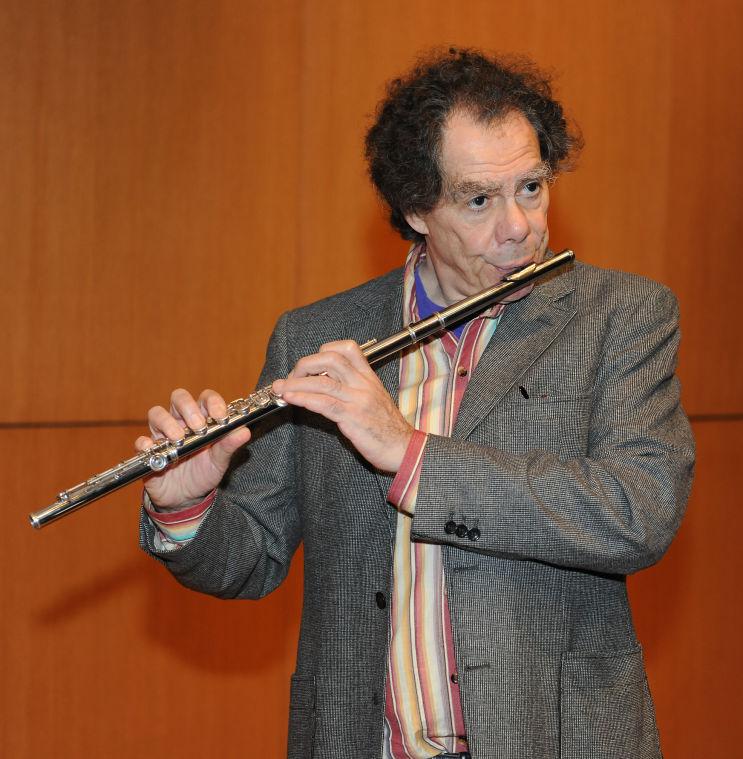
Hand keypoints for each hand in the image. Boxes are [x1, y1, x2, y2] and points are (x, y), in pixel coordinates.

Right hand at [135, 388, 250, 509]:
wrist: (186, 498)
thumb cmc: (204, 473)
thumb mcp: (220, 461)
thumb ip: (229, 445)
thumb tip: (244, 431)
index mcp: (202, 419)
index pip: (206, 398)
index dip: (213, 402)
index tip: (220, 417)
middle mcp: (181, 421)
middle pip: (179, 397)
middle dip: (189, 408)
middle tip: (198, 427)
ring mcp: (162, 434)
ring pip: (157, 413)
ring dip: (168, 423)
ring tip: (179, 439)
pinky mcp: (148, 451)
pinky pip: (141, 441)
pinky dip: (146, 444)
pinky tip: (157, 452)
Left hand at [272, 340, 412, 472]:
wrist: (404, 448)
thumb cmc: (387, 428)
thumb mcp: (374, 399)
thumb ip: (353, 389)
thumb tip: (324, 385)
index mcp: (369, 377)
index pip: (347, 348)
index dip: (324, 350)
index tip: (311, 364)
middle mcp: (363, 384)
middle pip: (330, 358)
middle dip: (305, 364)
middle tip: (291, 377)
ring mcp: (358, 400)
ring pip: (322, 381)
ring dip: (295, 383)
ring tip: (279, 388)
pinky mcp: (352, 418)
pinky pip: (323, 403)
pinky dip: (303, 398)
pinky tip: (291, 399)